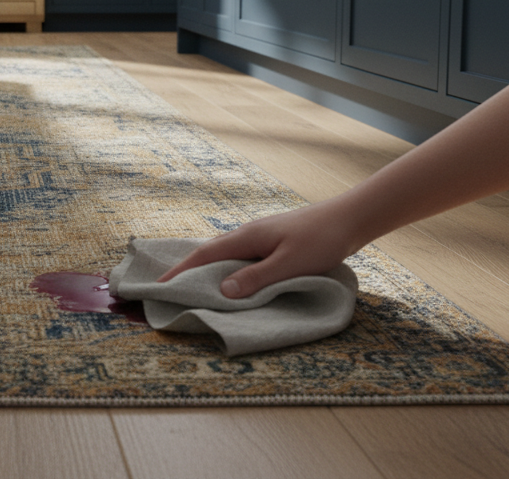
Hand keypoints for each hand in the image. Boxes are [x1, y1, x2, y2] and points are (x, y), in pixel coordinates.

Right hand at [156, 201, 361, 297]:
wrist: (350, 218)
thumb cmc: (322, 239)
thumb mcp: (289, 264)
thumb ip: (256, 277)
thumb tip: (222, 290)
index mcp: (246, 238)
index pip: (203, 256)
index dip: (180, 271)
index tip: (159, 285)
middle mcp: (248, 234)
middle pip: (209, 254)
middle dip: (187, 271)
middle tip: (169, 291)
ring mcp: (260, 237)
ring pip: (225, 256)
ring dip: (208, 271)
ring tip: (194, 289)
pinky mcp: (272, 242)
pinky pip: (240, 257)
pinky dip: (228, 269)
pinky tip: (232, 280)